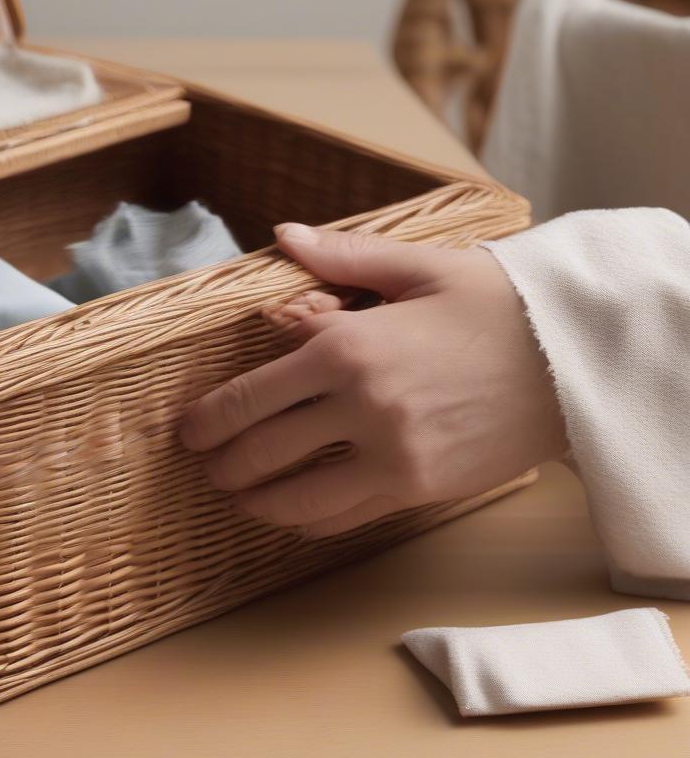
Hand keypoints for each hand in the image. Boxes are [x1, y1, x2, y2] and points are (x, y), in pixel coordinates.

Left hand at [179, 223, 566, 537]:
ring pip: (298, 499)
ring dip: (255, 502)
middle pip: (262, 451)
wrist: (571, 357)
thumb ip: (341, 257)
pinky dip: (309, 520)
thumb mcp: (417, 268)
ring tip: (237, 496)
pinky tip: (294, 511)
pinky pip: (347, 517)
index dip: (207, 419)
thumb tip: (283, 237)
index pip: (251, 396)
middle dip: (220, 463)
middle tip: (203, 463)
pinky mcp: (420, 488)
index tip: (187, 431)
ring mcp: (392, 456)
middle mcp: (361, 407)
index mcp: (348, 347)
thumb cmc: (493, 304)